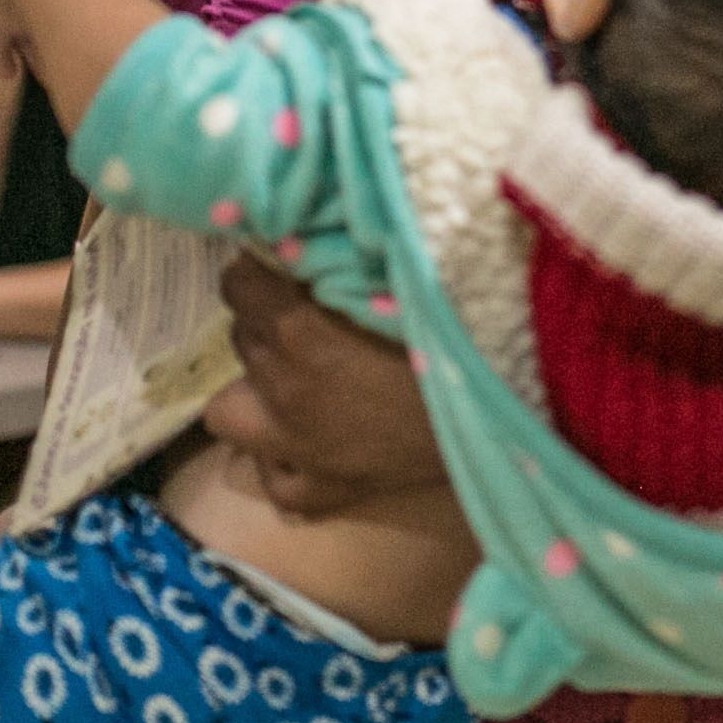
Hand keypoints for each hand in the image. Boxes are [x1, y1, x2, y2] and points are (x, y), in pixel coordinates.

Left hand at [202, 253, 447, 516]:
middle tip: (298, 313)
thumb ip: (337, 260)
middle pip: (240, 338)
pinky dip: (282, 459)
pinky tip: (305, 441)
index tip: (276, 260)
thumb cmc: (453, 334)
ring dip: (249, 391)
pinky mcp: (323, 490)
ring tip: (285, 377)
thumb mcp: (391, 282)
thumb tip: (302, 232)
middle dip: (261, 321)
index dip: (255, 269)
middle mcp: (282, 390)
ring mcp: (296, 449)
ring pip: (226, 412)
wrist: (496, 414)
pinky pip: (276, 480)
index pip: (238, 284)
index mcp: (298, 330)